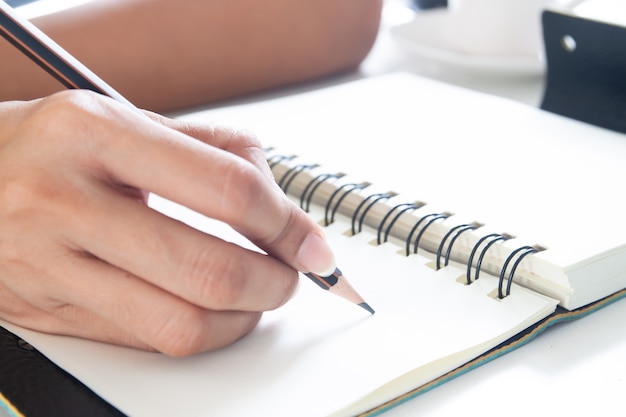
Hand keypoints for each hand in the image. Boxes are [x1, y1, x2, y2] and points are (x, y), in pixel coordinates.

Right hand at [0, 90, 334, 355]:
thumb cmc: (53, 146)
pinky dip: (201, 333)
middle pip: (209, 270)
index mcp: (94, 134)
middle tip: (289, 274)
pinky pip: (147, 341)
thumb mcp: (124, 120)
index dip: (285, 225)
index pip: (226, 189)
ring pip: (180, 323)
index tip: (310, 243)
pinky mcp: (49, 312)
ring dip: (243, 318)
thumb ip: (213, 151)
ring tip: (257, 297)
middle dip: (273, 282)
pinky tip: (213, 312)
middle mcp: (65, 199)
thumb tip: (282, 207)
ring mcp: (50, 263)